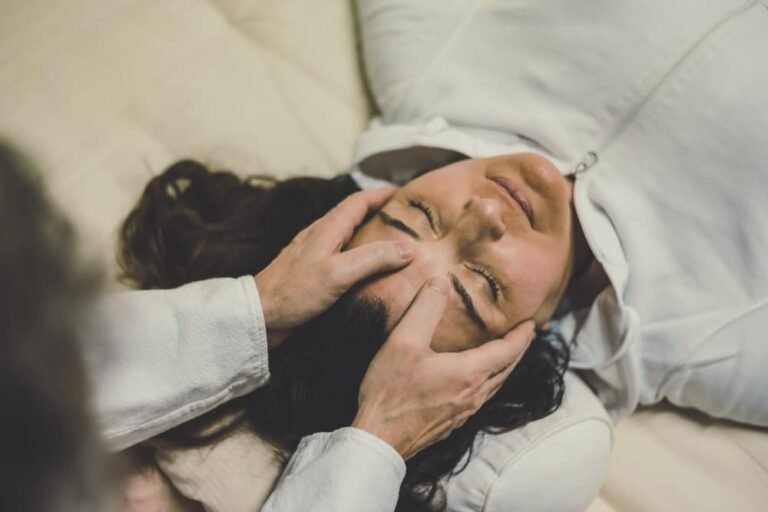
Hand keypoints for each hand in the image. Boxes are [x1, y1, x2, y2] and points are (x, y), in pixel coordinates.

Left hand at [254, 187, 412, 347]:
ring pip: (348, 236)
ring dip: (369, 234)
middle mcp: (320, 236)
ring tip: (393, 243)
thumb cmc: (293, 292)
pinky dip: (359, 255)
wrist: (258, 316)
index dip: (382, 194)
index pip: (359, 201)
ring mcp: (314, 254)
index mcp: (327, 229)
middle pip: (354, 216)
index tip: (404, 193)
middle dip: (379, 212)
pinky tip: (367, 271)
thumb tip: (408, 248)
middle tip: (404, 219)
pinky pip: (341, 256)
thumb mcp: (338, 273)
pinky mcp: (312, 273)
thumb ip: (373, 258)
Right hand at [352, 277, 534, 459]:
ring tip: (506, 355)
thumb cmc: (390, 391)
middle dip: (519, 350)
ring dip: (505, 368)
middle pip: (507, 370)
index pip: (508, 351)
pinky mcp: (450, 423)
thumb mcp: (404, 341)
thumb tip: (441, 282)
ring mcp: (463, 412)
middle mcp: (473, 394)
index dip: (522, 336)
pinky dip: (489, 382)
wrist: (378, 439)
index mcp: (469, 373)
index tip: (533, 323)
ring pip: (495, 386)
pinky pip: (481, 398)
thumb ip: (425, 308)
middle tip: (527, 335)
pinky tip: (476, 381)